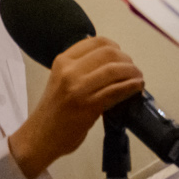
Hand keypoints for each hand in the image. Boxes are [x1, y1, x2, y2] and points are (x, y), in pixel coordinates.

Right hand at [8, 35, 145, 178]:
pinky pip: (117, 90)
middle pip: (109, 53)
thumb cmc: (53, 111)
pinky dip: (132, 87)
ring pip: (115, 70)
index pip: (96, 42)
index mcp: (63, 61)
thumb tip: (108, 59)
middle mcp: (70, 70)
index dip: (115, 47)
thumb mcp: (60, 80)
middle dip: (127, 61)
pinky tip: (137, 88)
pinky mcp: (89, 106)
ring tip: (138, 79)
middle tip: (133, 70)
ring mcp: (79, 88)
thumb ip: (79, 68)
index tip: (122, 57)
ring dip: (133, 73)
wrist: (40, 137)